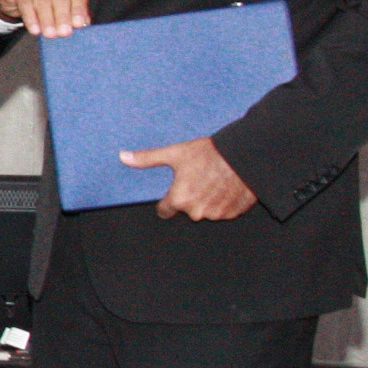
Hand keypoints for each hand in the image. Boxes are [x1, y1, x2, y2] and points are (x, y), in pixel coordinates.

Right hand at [0, 0, 91, 37]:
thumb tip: (82, 24)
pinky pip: (26, 4)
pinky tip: (35, 30)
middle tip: (64, 33)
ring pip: (42, 0)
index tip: (78, 24)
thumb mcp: (66, 3)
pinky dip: (31, 19)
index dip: (78, 9)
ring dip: (47, 20)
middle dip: (63, 16)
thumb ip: (75, 12)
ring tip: (50, 35)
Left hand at [120, 134, 257, 220]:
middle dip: (189, 198)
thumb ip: (147, 159)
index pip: (165, 210)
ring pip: (205, 211)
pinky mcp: (234, 213)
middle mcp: (197, 211)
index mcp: (180, 199)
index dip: (167, 201)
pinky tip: (225, 187)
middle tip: (197, 180)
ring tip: (212, 182)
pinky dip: (223, 202)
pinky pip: (223, 211)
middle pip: (186, 210)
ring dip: (207, 201)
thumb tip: (123, 157)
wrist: (244, 156)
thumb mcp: (175, 153)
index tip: (173, 192)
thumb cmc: (208, 154)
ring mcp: (217, 214)